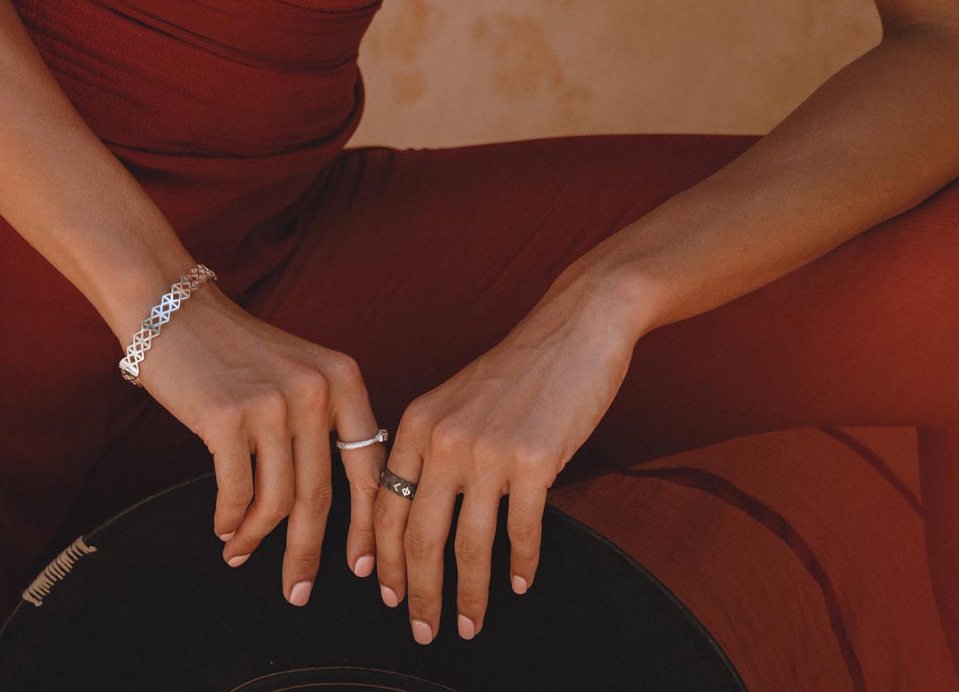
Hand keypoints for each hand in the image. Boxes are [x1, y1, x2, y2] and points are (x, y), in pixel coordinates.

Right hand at [129, 280, 385, 605]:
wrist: (175, 311)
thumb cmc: (236, 351)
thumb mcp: (299, 373)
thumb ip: (323, 424)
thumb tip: (331, 504)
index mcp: (342, 377)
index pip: (368, 466)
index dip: (368, 525)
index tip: (365, 569)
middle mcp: (315, 389)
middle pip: (320, 495)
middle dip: (308, 553)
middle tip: (298, 591)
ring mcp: (272, 403)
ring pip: (277, 501)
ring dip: (257, 537)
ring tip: (240, 551)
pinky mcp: (227, 418)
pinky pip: (237, 494)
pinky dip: (231, 520)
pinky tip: (224, 528)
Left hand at [373, 290, 640, 644]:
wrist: (573, 328)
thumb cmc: (518, 370)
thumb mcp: (456, 400)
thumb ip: (432, 448)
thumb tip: (417, 516)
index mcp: (417, 421)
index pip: (386, 506)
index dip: (385, 560)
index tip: (387, 595)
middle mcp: (444, 437)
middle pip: (419, 536)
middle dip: (418, 593)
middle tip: (423, 629)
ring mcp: (487, 450)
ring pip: (468, 546)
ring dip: (468, 595)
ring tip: (469, 624)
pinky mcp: (533, 461)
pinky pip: (521, 532)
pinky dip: (521, 565)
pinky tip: (521, 583)